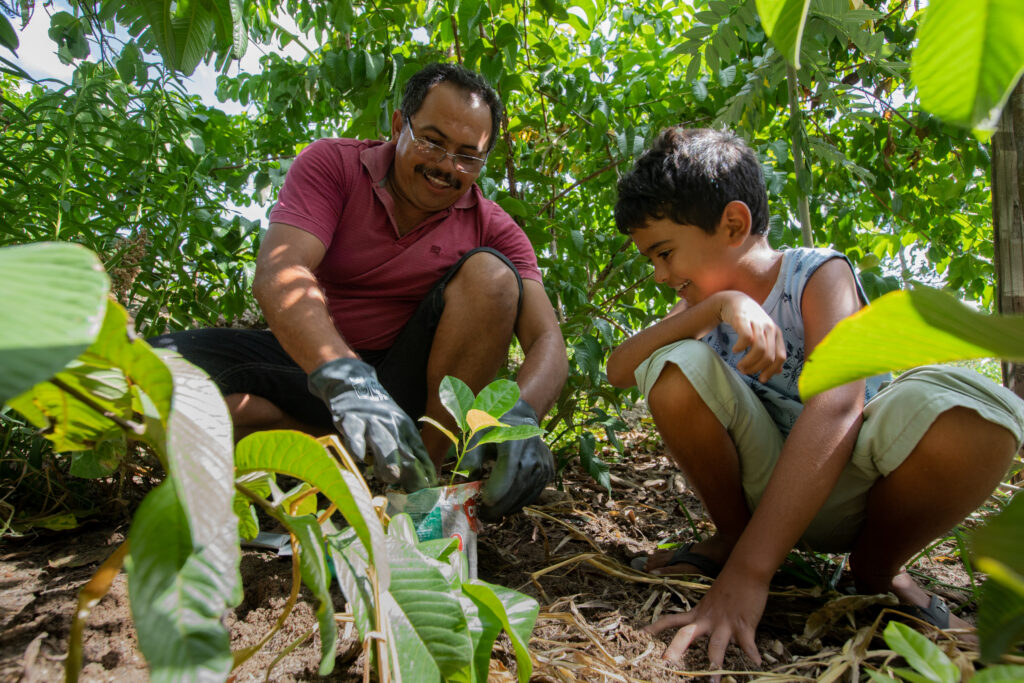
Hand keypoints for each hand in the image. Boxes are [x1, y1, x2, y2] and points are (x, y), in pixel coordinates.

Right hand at [308, 358, 436, 491]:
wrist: (355, 386)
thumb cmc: (380, 416)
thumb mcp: (399, 429)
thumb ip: (410, 452)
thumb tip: (427, 480)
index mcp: (407, 430)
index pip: (419, 453)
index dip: (425, 472)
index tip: (429, 490)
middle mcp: (392, 426)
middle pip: (403, 450)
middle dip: (411, 470)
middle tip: (415, 489)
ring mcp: (372, 423)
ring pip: (382, 442)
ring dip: (388, 459)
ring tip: (392, 476)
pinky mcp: (351, 421)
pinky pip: (355, 435)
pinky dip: (356, 446)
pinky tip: (359, 459)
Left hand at [465, 398, 553, 521]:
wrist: (521, 419)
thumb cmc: (495, 427)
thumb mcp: (478, 434)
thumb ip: (471, 455)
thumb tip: (468, 476)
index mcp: (515, 442)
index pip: (508, 473)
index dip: (496, 492)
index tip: (482, 503)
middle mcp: (533, 453)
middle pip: (517, 488)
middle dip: (499, 506)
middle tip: (484, 516)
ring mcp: (544, 464)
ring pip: (526, 494)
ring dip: (509, 508)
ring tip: (492, 513)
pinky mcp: (548, 472)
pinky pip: (534, 494)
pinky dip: (519, 503)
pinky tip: (506, 505)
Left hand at [644, 569, 765, 680]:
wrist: (745, 570)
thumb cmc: (730, 585)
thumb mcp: (711, 600)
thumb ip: (705, 616)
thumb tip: (701, 628)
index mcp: (698, 613)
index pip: (671, 620)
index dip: (656, 627)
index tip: (641, 634)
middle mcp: (707, 620)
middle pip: (686, 635)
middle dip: (675, 650)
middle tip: (665, 663)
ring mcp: (724, 623)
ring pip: (716, 646)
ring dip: (715, 665)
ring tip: (713, 682)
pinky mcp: (743, 625)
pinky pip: (747, 644)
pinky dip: (752, 654)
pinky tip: (755, 663)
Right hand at [716, 292, 785, 381]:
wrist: (735, 302)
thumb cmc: (750, 322)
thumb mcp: (764, 336)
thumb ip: (771, 351)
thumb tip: (778, 371)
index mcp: (777, 334)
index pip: (781, 357)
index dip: (771, 371)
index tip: (761, 379)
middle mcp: (770, 328)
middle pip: (769, 357)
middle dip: (756, 369)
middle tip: (745, 371)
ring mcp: (758, 324)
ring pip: (759, 350)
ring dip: (748, 362)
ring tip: (739, 365)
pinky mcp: (745, 320)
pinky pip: (746, 339)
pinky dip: (740, 348)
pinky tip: (735, 350)